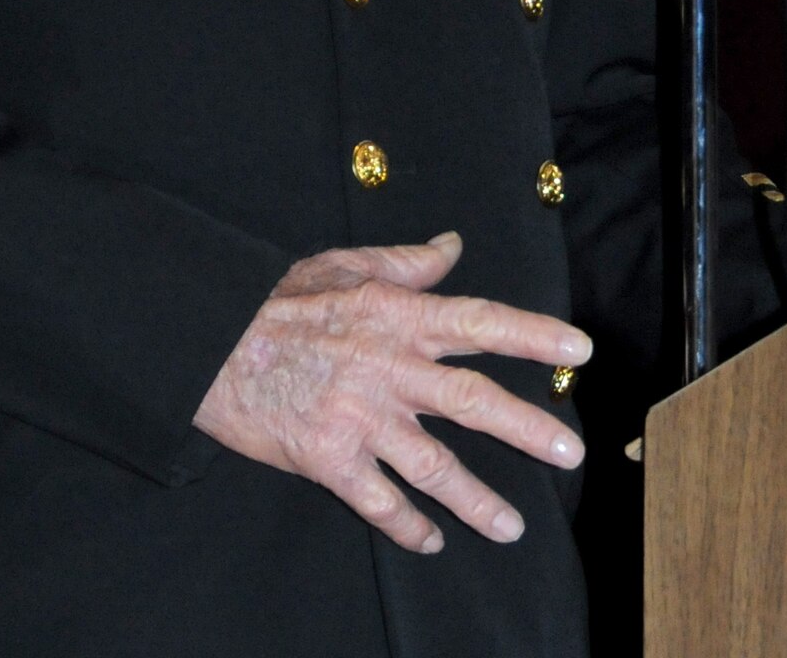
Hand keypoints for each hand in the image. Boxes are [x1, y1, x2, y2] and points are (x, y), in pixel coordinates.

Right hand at [193, 230, 589, 553]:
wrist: (208, 342)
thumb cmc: (275, 299)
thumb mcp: (344, 265)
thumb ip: (405, 262)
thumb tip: (452, 245)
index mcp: (397, 316)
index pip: (479, 322)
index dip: (532, 335)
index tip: (578, 351)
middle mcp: (389, 368)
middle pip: (473, 401)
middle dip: (528, 428)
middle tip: (571, 450)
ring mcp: (360, 418)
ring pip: (434, 465)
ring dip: (477, 499)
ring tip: (512, 527)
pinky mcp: (328, 459)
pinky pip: (379, 501)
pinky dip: (407, 525)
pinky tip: (431, 541)